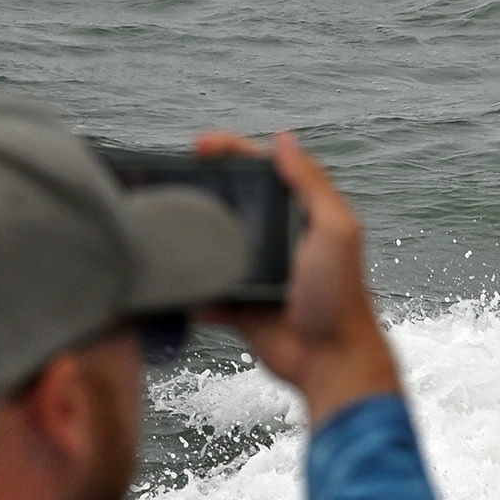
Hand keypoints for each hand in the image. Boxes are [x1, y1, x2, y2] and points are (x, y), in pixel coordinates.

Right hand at [192, 129, 401, 422]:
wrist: (330, 360)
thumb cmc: (341, 297)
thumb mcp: (336, 230)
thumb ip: (312, 184)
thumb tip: (286, 139)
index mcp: (303, 217)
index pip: (265, 173)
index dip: (234, 153)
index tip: (202, 145)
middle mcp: (279, 241)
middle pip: (232, 205)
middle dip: (202, 189)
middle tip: (169, 177)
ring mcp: (257, 273)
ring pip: (212, 247)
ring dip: (189, 237)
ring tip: (157, 220)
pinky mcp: (239, 306)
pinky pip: (204, 292)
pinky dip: (187, 287)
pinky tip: (168, 274)